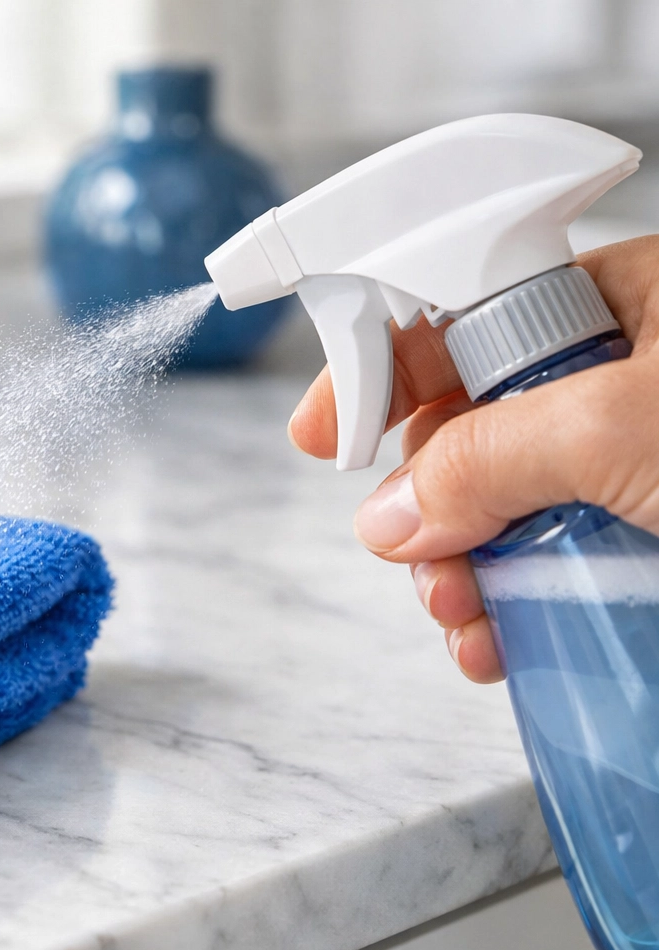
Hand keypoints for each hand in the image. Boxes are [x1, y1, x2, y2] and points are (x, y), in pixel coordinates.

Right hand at [288, 235, 658, 682]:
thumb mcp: (619, 427)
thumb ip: (489, 457)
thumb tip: (392, 516)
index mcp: (619, 304)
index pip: (460, 315)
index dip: (378, 369)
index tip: (323, 433)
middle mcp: (618, 376)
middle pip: (468, 429)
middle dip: (423, 503)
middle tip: (405, 548)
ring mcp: (631, 463)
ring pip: (500, 508)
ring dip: (458, 572)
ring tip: (461, 616)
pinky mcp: (643, 536)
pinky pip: (548, 566)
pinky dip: (509, 610)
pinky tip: (496, 645)